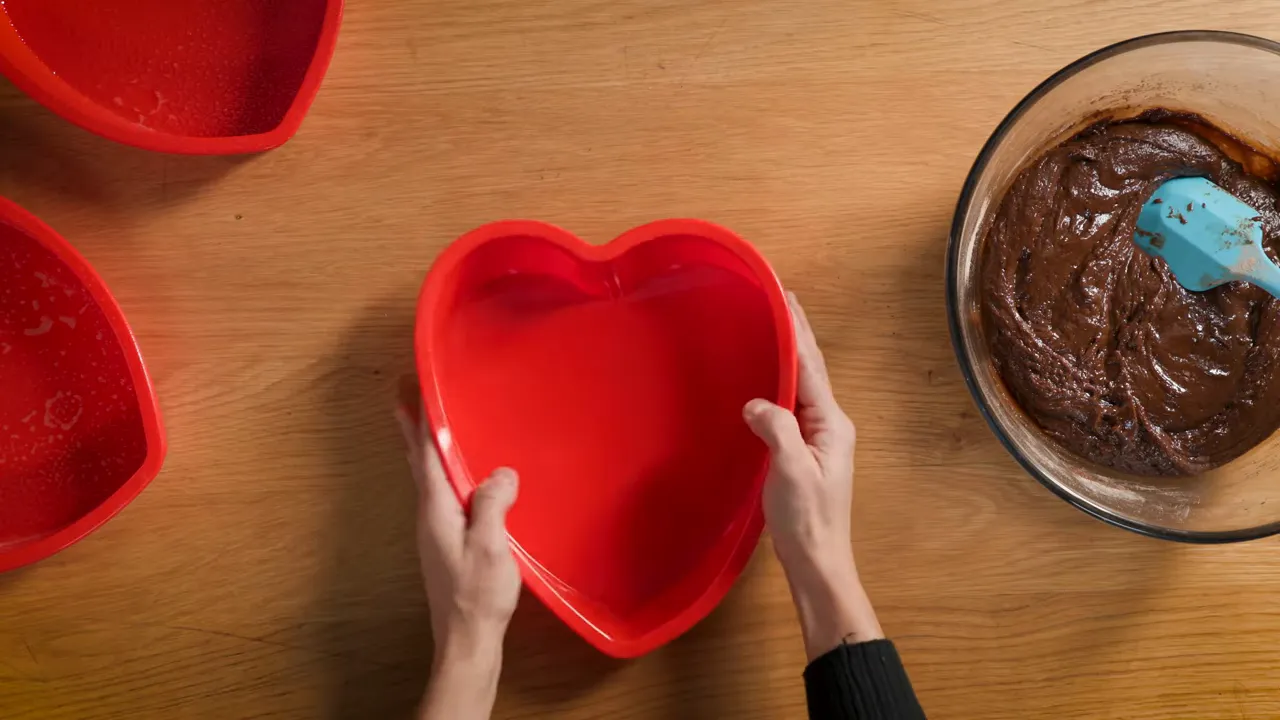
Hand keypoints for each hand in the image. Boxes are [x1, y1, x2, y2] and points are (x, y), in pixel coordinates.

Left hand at [396, 379, 520, 719]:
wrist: (466, 641)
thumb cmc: (478, 596)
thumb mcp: (490, 546)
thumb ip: (492, 505)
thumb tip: (501, 472)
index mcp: (437, 510)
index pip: (426, 455)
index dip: (420, 421)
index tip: (412, 388)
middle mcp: (429, 516)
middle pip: (419, 463)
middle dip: (413, 428)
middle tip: (405, 396)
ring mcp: (435, 531)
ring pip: (429, 479)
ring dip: (427, 449)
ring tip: (429, 426)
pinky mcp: (446, 543)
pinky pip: (442, 495)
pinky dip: (444, 473)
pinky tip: (458, 477)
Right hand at [744, 292, 882, 660]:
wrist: (817, 562)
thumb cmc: (807, 520)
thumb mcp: (790, 471)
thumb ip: (776, 430)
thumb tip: (755, 402)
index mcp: (831, 423)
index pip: (811, 367)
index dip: (797, 331)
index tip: (786, 297)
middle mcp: (829, 425)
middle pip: (809, 370)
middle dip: (795, 335)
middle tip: (779, 299)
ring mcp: (817, 439)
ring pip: (800, 387)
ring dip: (787, 356)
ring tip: (772, 327)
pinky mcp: (802, 453)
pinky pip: (789, 407)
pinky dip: (777, 384)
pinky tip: (764, 379)